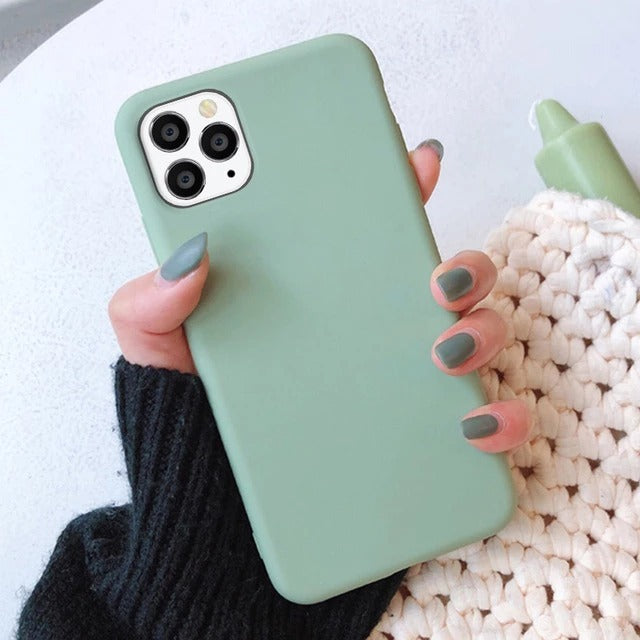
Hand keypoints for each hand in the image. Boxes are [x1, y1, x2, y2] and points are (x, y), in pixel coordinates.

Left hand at [108, 139, 528, 451]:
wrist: (211, 496)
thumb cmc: (193, 411)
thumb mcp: (159, 348)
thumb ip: (152, 302)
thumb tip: (189, 258)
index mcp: (318, 289)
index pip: (365, 227)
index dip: (397, 185)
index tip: (413, 156)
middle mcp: (370, 326)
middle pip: (440, 277)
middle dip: (459, 264)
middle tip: (435, 276)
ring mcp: (401, 380)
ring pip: (474, 336)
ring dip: (479, 330)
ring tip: (443, 346)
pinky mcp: (418, 438)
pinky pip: (481, 423)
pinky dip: (495, 419)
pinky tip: (471, 424)